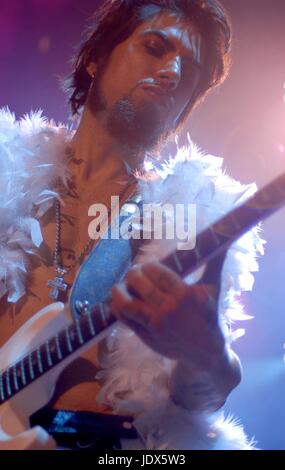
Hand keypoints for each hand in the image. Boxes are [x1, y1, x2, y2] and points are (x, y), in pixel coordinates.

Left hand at [111, 261, 225, 365]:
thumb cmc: (209, 315)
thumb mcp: (213, 288)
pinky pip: (124, 319)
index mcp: (184, 295)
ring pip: (126, 303)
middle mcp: (168, 310)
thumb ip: (215, 261)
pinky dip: (116, 306)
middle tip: (136, 272)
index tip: (149, 266)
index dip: (149, 266)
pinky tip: (119, 299)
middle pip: (139, 283)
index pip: (157, 272)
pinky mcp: (146, 336)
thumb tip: (225, 238)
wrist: (205, 352)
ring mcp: (155, 325)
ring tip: (122, 285)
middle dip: (133, 273)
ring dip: (119, 290)